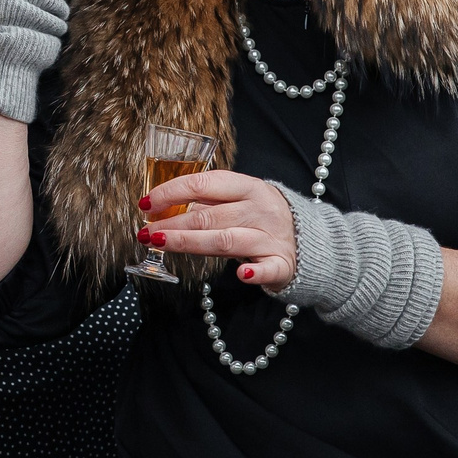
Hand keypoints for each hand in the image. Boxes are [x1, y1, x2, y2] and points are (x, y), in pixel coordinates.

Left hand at [139, 168, 300, 289]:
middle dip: (172, 223)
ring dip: (189, 242)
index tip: (146, 203)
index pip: (205, 183)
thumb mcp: (240, 201)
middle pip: (208, 215)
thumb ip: (209, 203)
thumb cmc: (264, 218)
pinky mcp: (282, 264)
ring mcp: (271, 237)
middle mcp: (259, 209)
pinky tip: (241, 274)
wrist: (312, 241)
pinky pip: (268, 268)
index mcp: (248, 187)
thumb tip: (163, 207)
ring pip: (226, 240)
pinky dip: (255, 272)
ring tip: (159, 243)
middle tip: (145, 231)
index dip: (173, 191)